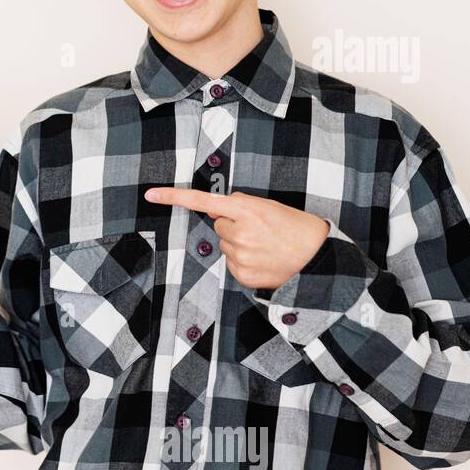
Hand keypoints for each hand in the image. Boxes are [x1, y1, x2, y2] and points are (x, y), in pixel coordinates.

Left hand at [143, 187, 329, 289]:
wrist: (319, 260)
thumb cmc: (298, 229)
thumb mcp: (272, 207)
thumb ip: (242, 204)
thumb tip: (219, 205)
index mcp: (247, 211)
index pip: (203, 201)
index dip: (174, 197)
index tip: (150, 195)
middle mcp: (239, 233)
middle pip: (218, 224)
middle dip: (233, 225)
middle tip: (261, 230)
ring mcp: (239, 256)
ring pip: (225, 244)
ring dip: (239, 243)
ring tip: (266, 246)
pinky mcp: (240, 275)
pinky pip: (231, 263)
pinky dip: (243, 261)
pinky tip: (263, 260)